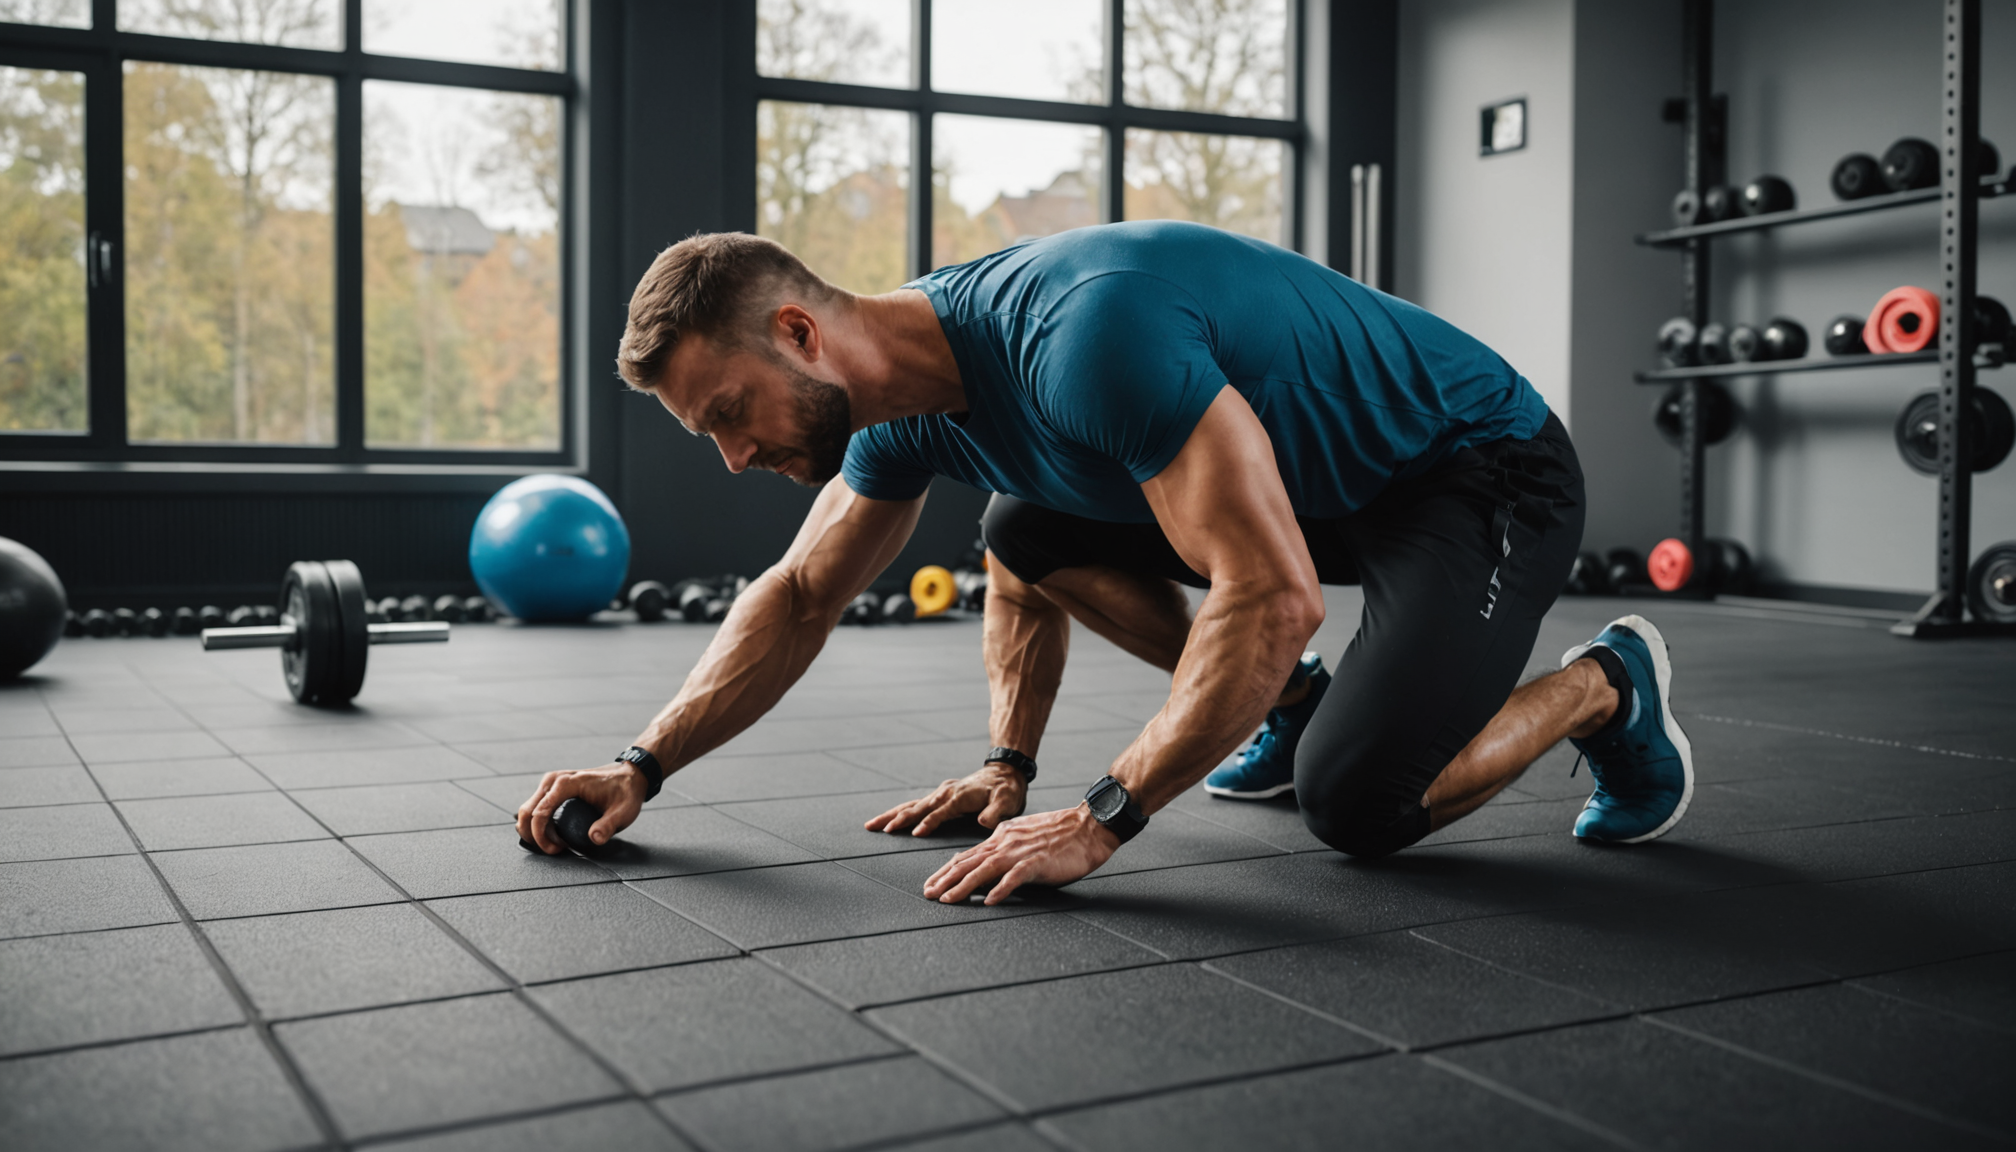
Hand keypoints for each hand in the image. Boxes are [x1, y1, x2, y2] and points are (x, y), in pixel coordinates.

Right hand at [516, 764, 646, 853]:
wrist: (629, 775)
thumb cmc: (625, 790)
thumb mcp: (623, 811)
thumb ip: (609, 826)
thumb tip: (594, 838)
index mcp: (567, 783)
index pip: (539, 812)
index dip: (541, 835)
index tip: (556, 849)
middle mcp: (554, 781)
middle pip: (527, 812)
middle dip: (535, 836)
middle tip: (556, 849)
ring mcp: (551, 784)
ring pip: (528, 811)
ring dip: (537, 832)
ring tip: (560, 843)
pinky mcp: (552, 789)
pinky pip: (536, 809)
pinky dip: (540, 825)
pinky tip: (556, 834)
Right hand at [864, 762, 1025, 835]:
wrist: (1005, 772)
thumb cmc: (1007, 790)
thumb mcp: (1007, 801)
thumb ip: (996, 812)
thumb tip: (984, 822)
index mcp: (959, 796)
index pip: (939, 812)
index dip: (928, 823)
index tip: (915, 834)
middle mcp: (946, 793)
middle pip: (916, 807)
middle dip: (896, 818)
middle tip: (877, 829)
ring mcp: (942, 793)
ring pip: (911, 805)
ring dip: (892, 815)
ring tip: (872, 825)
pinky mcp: (941, 795)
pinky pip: (916, 804)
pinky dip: (901, 811)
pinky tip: (891, 819)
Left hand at [924, 804, 1118, 904]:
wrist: (1090, 825)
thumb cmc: (1062, 834)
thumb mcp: (1025, 837)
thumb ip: (1006, 850)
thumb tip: (988, 870)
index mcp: (1002, 836)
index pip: (967, 855)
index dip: (947, 870)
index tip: (933, 883)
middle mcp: (1006, 842)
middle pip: (968, 862)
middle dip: (944, 879)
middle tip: (927, 894)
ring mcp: (1020, 852)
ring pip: (984, 870)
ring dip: (962, 886)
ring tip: (947, 900)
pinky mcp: (1038, 862)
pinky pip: (1015, 877)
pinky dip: (1000, 889)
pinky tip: (989, 901)